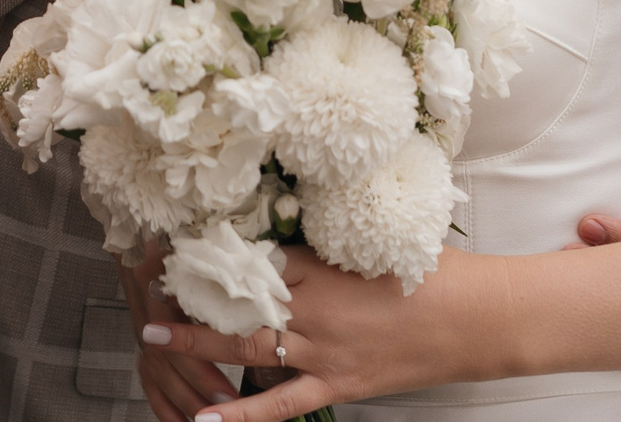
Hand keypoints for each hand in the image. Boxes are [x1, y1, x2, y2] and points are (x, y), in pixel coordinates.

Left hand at [135, 246, 504, 420]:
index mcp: (319, 264)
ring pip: (248, 346)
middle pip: (236, 299)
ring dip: (198, 342)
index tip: (171, 241)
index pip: (249, 255)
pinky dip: (242, 415)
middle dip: (187, 292)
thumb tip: (282, 220)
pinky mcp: (339, 384)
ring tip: (154, 337)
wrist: (476, 318)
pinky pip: (281, 404)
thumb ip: (322, 238)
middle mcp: (314, 307)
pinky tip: (205, 420)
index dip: (208, 249)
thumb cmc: (429, 271)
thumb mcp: (370, 240)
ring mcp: (324, 350)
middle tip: (144, 284)